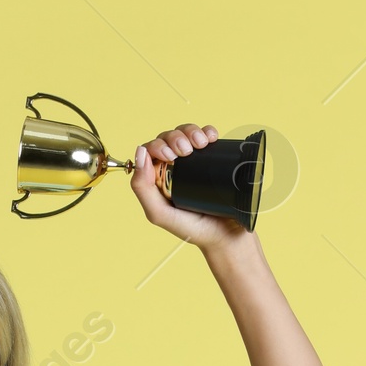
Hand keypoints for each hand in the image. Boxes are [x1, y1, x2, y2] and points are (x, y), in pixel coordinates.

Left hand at [130, 123, 250, 252]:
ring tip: (201, 144)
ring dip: (190, 131)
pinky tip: (211, 138)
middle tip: (185, 151)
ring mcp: (194, 161)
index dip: (157, 146)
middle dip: (175, 138)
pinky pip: (206, 135)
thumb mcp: (159, 214)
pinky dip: (207, 131)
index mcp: (157, 177)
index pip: (150, 151)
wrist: (226, 234)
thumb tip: (140, 154)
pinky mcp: (212, 157)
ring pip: (185, 132)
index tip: (170, 155)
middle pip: (167, 138)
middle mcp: (173, 167)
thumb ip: (142, 188)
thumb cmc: (191, 228)